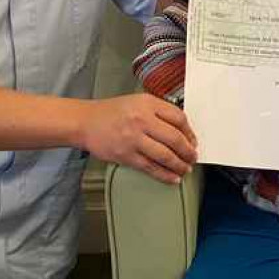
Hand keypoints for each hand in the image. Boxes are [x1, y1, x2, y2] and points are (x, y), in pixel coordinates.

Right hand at [81, 93, 196, 183]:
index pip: (178, 118)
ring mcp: (133, 139)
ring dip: (179, 165)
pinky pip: (150, 168)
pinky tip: (172, 177)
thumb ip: (159, 112)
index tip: (193, 140)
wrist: (85, 122)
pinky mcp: (125, 156)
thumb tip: (182, 130)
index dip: (190, 132)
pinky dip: (164, 175)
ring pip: (165, 155)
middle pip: (175, 138)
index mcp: (148, 104)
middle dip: (188, 151)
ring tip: (185, 169)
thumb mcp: (138, 101)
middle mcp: (142, 120)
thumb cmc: (112, 112)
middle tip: (193, 157)